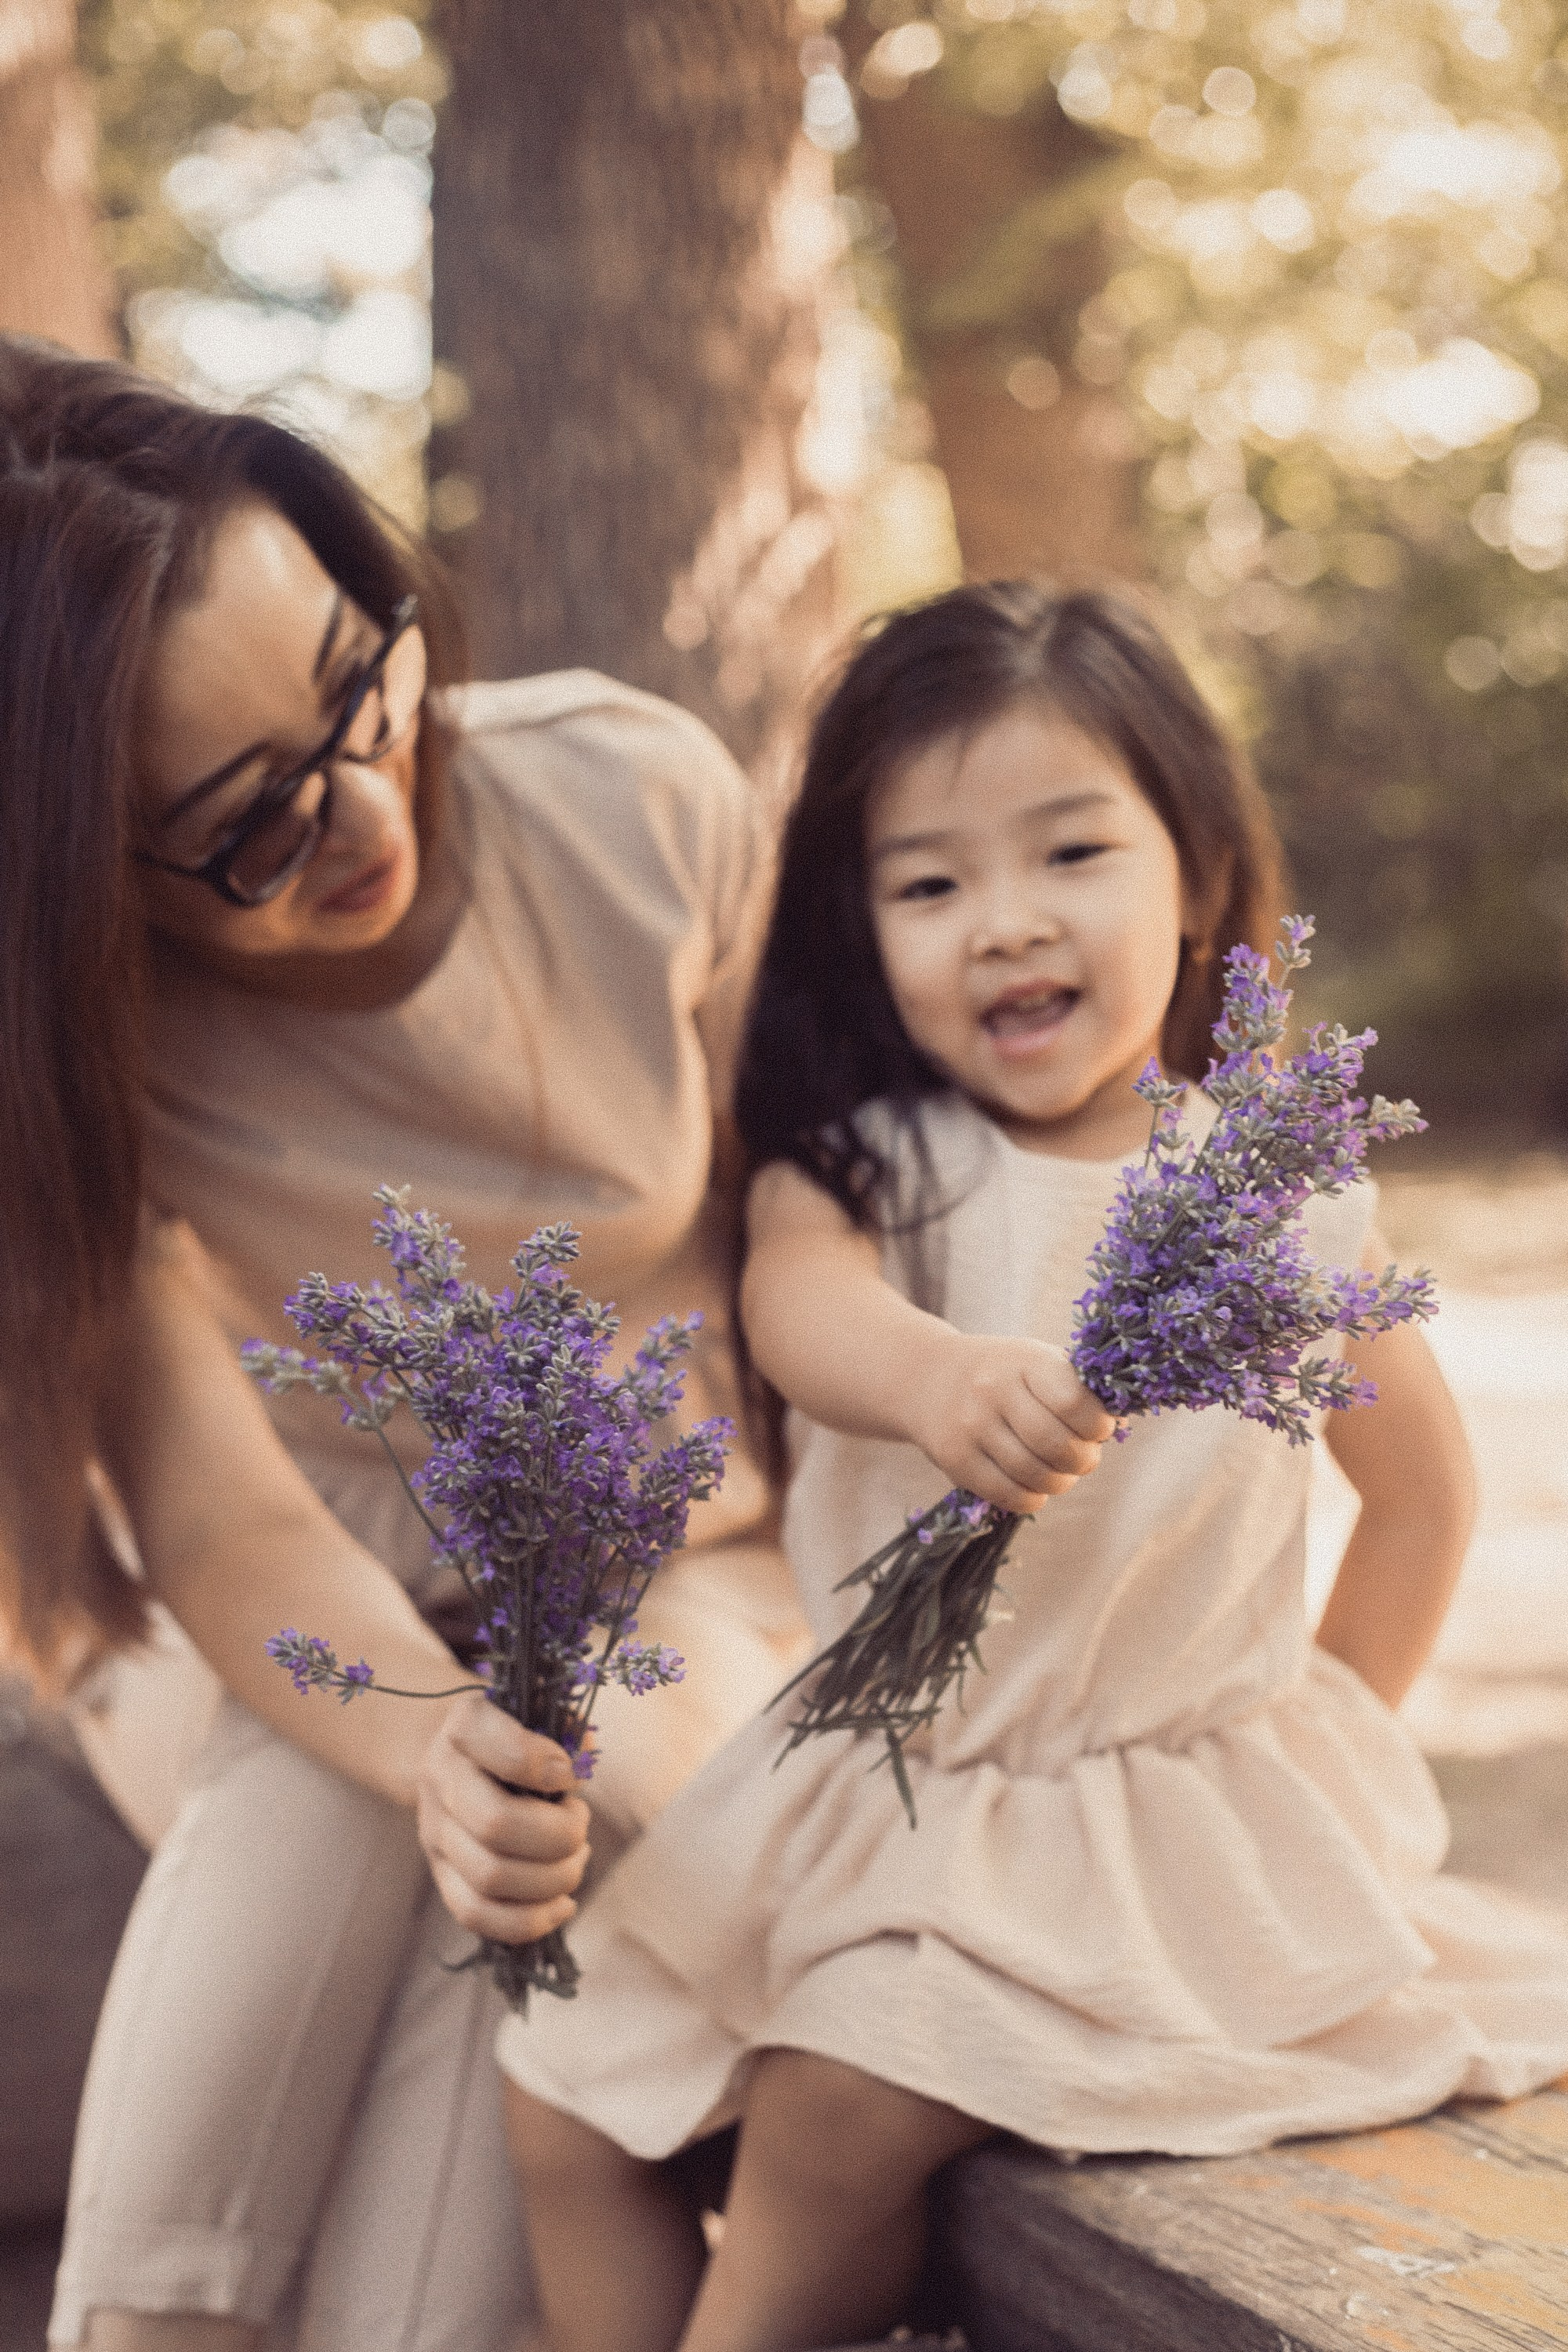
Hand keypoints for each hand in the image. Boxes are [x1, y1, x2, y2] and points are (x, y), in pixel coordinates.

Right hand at [416, 1692, 590, 1943]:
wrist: (465, 1759)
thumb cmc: (518, 1735)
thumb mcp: (538, 1714)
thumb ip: (566, 1730)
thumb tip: (583, 1755)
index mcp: (464, 1726)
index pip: (493, 1743)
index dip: (542, 1764)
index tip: (572, 1773)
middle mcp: (439, 1778)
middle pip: (496, 1825)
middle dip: (558, 1834)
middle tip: (580, 1822)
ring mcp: (434, 1832)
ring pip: (490, 1877)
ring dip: (552, 1877)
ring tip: (576, 1857)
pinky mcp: (441, 1875)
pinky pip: (477, 1916)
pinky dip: (530, 1920)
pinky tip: (564, 1904)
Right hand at [905, 1333, 1114, 1512]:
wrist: (928, 1377)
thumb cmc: (1002, 1373)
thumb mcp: (1036, 1360)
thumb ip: (1076, 1387)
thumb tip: (1119, 1424)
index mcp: (1024, 1360)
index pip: (1074, 1402)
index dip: (1098, 1425)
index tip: (1100, 1429)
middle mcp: (993, 1390)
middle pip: (1055, 1444)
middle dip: (1083, 1460)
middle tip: (1085, 1460)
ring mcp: (970, 1425)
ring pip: (1033, 1474)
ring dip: (1060, 1482)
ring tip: (1061, 1474)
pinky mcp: (954, 1458)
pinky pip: (1007, 1494)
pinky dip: (1032, 1499)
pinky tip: (1035, 1487)